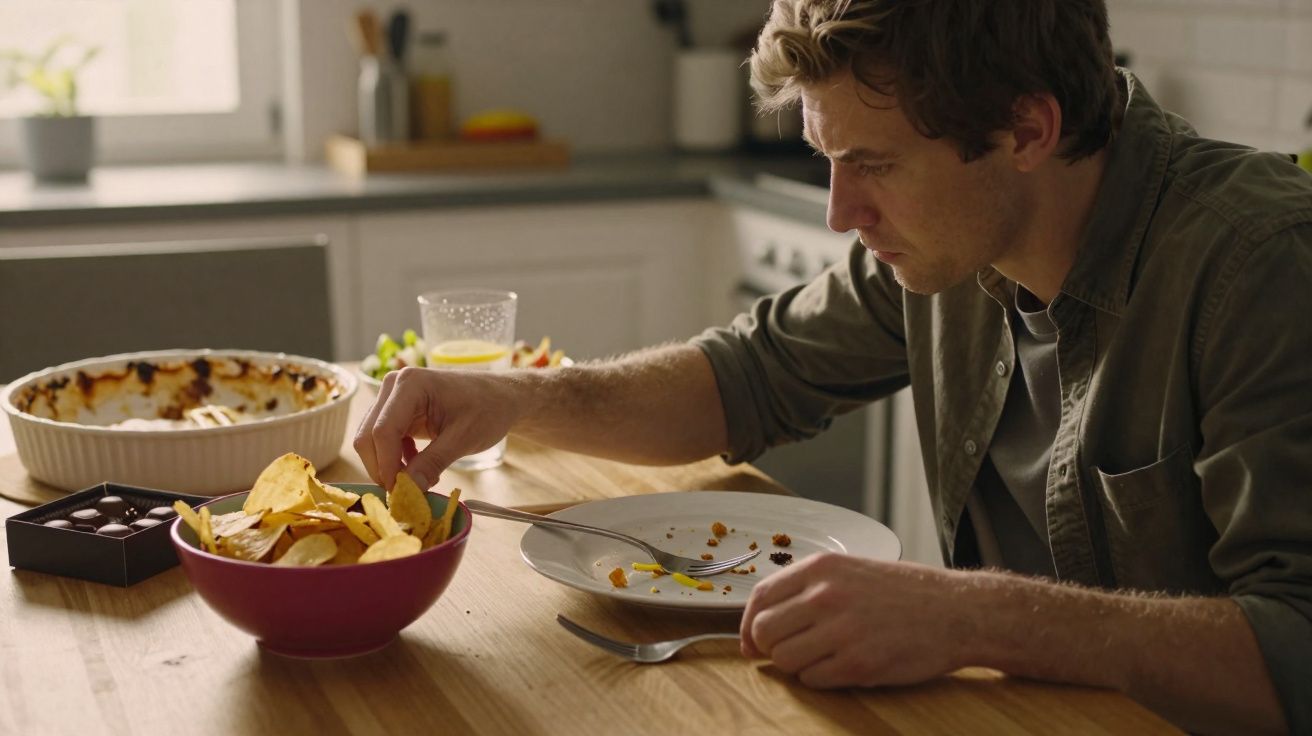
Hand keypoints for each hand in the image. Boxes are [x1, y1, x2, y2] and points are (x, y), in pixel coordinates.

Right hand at [353, 366, 518, 489]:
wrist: (500, 397)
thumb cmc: (488, 409)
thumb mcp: (464, 438)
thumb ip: (433, 463)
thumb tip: (408, 490)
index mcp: (410, 385)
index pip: (383, 430)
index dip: (386, 465)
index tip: (399, 492)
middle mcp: (393, 386)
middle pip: (369, 436)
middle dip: (382, 468)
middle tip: (405, 492)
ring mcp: (392, 398)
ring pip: (372, 441)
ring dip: (389, 465)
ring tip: (419, 479)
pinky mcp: (396, 411)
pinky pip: (383, 441)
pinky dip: (395, 459)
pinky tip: (418, 467)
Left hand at [739, 553, 969, 687]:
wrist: (956, 612)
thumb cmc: (902, 593)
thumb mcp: (850, 571)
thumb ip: (806, 590)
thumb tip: (760, 624)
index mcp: (822, 568)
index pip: (760, 597)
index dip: (748, 625)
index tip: (751, 642)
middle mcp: (826, 596)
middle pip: (765, 632)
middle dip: (771, 648)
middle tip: (792, 651)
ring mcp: (842, 630)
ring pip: (784, 660)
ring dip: (796, 665)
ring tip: (824, 656)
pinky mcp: (858, 663)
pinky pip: (812, 680)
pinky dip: (820, 679)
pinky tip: (844, 665)